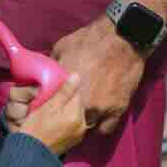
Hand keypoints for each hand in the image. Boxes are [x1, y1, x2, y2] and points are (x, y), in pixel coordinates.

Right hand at [14, 71, 87, 157]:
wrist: (31, 153)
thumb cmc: (35, 128)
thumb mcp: (47, 107)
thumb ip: (63, 92)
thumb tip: (76, 76)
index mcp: (77, 114)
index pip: (76, 94)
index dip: (65, 90)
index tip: (53, 92)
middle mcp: (83, 124)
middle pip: (77, 105)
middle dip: (67, 101)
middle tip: (50, 103)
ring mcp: (80, 134)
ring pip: (76, 114)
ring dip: (67, 111)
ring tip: (51, 113)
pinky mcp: (75, 140)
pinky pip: (74, 124)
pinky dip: (67, 121)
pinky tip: (55, 123)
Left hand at [50, 19, 146, 135]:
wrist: (122, 38)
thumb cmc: (89, 40)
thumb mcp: (61, 49)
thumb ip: (53, 67)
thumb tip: (43, 74)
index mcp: (64, 87)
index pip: (50, 108)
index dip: (49, 109)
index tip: (49, 109)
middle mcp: (80, 101)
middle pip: (67, 120)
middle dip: (65, 117)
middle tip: (66, 113)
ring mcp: (100, 108)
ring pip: (86, 127)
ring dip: (83, 122)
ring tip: (82, 116)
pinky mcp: (118, 109)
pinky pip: (106, 129)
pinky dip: (101, 126)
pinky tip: (98, 120)